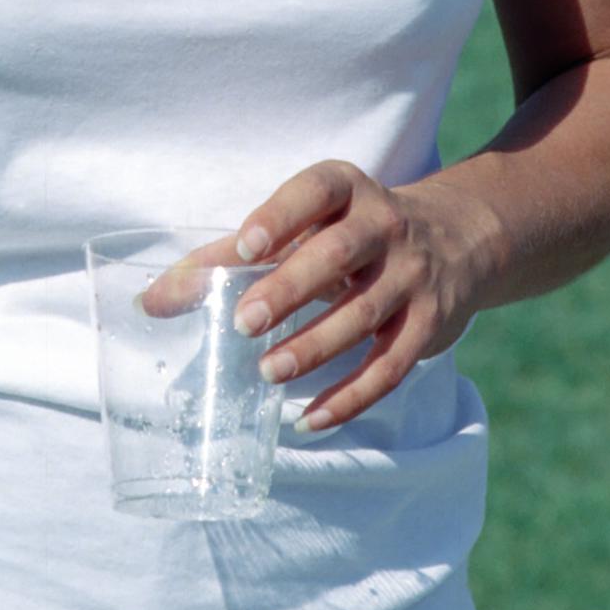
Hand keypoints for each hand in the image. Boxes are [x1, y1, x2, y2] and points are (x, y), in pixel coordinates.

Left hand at [140, 160, 489, 434]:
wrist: (458, 238)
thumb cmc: (351, 230)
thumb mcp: (305, 225)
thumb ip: (229, 255)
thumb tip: (151, 301)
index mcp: (348, 190)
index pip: (316, 190)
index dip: (281, 214)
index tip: (244, 243)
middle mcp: (385, 226)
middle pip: (337, 255)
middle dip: (290, 289)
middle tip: (244, 322)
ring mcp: (412, 276)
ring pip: (363, 315)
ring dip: (314, 347)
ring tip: (267, 373)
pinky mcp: (429, 325)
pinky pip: (392, 366)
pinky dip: (351, 397)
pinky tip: (309, 419)